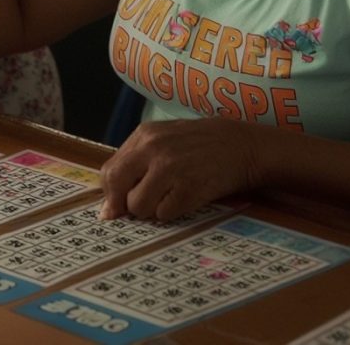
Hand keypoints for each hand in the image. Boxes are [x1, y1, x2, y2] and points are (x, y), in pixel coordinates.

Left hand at [99, 118, 259, 221]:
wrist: (241, 146)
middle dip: (126, 204)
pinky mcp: (188, 188)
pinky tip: (186, 198)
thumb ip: (135, 164)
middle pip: (117, 190)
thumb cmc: (199, 145)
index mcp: (144, 135)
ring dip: (151, 210)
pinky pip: (164, 214)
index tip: (119, 205)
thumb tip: (109, 208)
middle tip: (143, 204)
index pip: (109, 172)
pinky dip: (172, 212)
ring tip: (170, 197)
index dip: (111, 194)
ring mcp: (170, 168)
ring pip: (139, 207)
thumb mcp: (164, 140)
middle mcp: (153, 149)